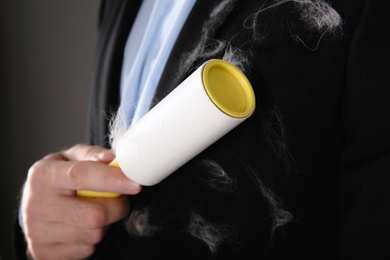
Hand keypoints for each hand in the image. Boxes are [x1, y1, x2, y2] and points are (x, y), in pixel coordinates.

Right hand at [20, 144, 141, 259]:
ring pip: (93, 234)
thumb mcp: (72, 158)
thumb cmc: (58, 178)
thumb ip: (94, 155)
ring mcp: (38, 232)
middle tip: (117, 199)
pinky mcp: (44, 252)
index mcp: (43, 175)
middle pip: (93, 214)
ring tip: (93, 210)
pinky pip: (86, 250)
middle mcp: (37, 204)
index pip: (81, 176)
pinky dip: (92, 239)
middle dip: (116, 207)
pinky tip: (82, 226)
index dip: (112, 180)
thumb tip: (113, 159)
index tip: (134, 184)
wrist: (32, 206)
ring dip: (104, 224)